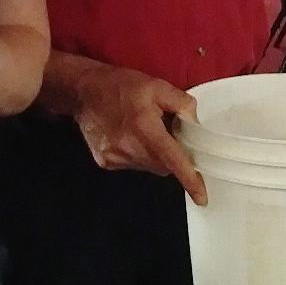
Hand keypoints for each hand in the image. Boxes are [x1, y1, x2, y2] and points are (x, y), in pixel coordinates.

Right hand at [74, 64, 206, 203]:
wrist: (83, 91)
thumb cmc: (121, 86)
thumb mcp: (156, 86)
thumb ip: (181, 103)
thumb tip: (194, 123)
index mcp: (146, 129)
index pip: (173, 160)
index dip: (190, 180)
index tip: (202, 198)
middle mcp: (130, 148)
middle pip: (163, 166)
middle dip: (170, 155)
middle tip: (165, 134)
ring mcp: (116, 158)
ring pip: (147, 166)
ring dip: (152, 154)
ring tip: (141, 131)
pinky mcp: (105, 162)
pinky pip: (131, 165)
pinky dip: (136, 155)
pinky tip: (127, 136)